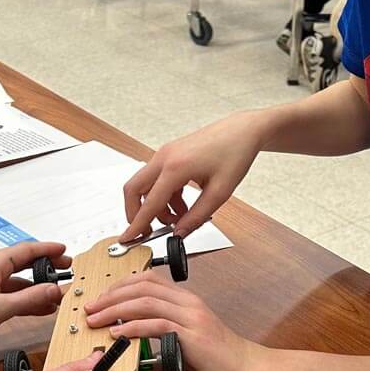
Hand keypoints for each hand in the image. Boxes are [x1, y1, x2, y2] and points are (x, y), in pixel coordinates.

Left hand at [0, 240, 68, 349]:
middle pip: (25, 263)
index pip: (29, 250)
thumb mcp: (0, 307)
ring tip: (56, 294)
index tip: (65, 251)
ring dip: (37, 287)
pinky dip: (25, 299)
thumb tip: (54, 290)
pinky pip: (10, 293)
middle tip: (66, 269)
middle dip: (47, 267)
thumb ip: (30, 298)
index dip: (49, 250)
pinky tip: (37, 307)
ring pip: (18, 280)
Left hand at [84, 273, 259, 370]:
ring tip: (97, 319)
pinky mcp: (192, 335)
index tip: (101, 297)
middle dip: (110, 295)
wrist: (246, 369)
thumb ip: (161, 329)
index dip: (119, 285)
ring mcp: (191, 317)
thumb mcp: (184, 338)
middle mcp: (188, 303)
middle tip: (91, 307)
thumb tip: (130, 333)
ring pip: (145, 302)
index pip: (147, 279)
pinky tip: (118, 333)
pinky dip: (132, 327)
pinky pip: (157, 324)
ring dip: (115, 309)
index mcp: (185, 300)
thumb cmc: (217, 358)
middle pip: (142, 286)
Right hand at [121, 111, 264, 240]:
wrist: (242, 131)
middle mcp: (164, 158)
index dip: (137, 224)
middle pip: (134, 190)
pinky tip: (183, 206)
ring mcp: (165, 154)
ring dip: (156, 206)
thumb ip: (196, 217)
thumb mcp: (219, 193)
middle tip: (149, 230)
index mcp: (176, 167)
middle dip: (136, 213)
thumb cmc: (235, 154)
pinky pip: (157, 180)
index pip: (149, 202)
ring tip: (180, 218)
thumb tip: (179, 233)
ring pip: (145, 186)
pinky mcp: (170, 155)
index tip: (127, 239)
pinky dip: (165, 197)